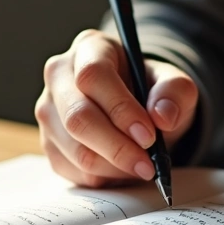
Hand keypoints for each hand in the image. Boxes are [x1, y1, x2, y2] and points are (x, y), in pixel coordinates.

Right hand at [35, 29, 197, 187]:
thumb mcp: (174, 85)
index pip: (93, 75)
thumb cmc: (151, 91)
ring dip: (113, 166)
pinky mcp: (48, 142)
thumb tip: (162, 116)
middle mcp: (59, 75)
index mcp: (89, 48)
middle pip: (77, 116)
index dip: (120, 109)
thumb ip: (175, 93)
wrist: (136, 111)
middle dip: (117, 147)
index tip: (149, 136)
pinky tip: (121, 168)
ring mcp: (48, 110)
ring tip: (141, 167)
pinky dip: (101, 176)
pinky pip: (70, 168)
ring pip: (74, 148)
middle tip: (148, 165)